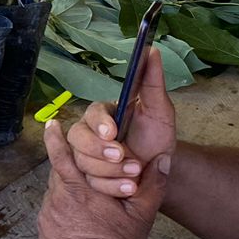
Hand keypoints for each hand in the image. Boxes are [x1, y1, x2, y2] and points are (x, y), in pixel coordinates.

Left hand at [41, 119, 159, 238]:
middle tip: (86, 168)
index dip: (55, 137)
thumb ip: (153, 184)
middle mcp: (56, 197)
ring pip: (55, 190)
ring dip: (69, 189)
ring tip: (87, 198)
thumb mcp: (141, 214)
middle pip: (59, 171)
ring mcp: (47, 214)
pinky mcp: (44, 229)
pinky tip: (79, 218)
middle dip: (71, 166)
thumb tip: (163, 159)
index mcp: (77, 188)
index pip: (60, 154)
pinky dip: (63, 208)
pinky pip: (52, 209)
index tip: (52, 123)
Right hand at [63, 48, 176, 218]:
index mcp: (104, 114)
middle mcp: (88, 132)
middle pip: (78, 139)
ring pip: (82, 162)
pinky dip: (110, 187)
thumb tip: (152, 50)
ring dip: (111, 173)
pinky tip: (128, 188)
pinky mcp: (85, 177)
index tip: (112, 132)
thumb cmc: (156, 139)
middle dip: (102, 152)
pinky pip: (88, 183)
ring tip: (134, 177)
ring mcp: (84, 156)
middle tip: (127, 160)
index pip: (91, 112)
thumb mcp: (160, 110)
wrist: (158, 172)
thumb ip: (153, 82)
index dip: (100, 123)